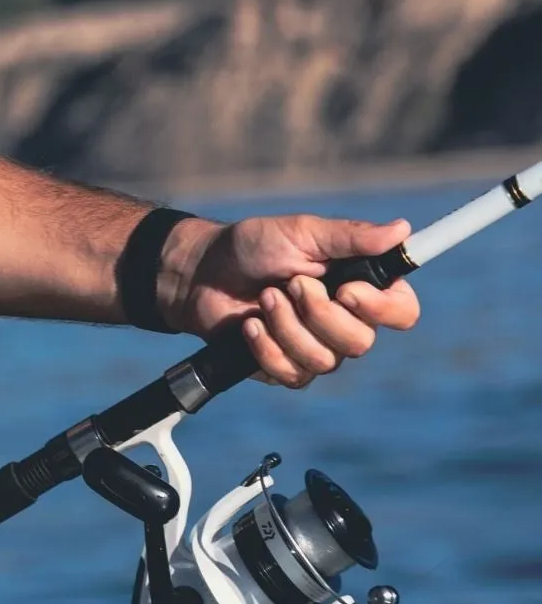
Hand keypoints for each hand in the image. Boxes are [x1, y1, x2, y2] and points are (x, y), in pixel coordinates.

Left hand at [159, 213, 420, 388]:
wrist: (201, 273)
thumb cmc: (253, 246)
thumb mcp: (301, 232)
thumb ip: (349, 236)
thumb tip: (402, 230)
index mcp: (360, 286)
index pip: (402, 312)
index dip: (381, 308)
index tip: (346, 290)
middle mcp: (345, 322)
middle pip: (361, 343)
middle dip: (319, 313)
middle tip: (290, 283)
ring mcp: (316, 348)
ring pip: (325, 361)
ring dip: (287, 326)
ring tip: (265, 297)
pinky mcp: (285, 367)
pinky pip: (291, 374)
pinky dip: (266, 346)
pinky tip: (250, 324)